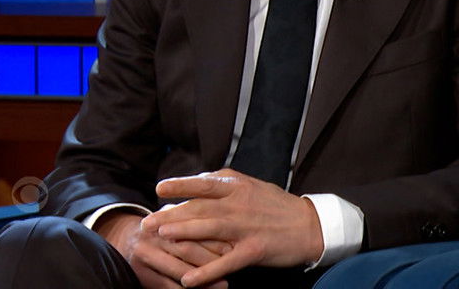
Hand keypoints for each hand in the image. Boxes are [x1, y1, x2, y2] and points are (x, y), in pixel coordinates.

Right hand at [96, 209, 229, 288]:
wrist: (125, 238)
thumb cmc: (163, 228)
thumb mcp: (175, 216)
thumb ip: (196, 218)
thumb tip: (228, 231)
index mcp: (167, 219)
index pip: (195, 227)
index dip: (217, 238)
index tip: (235, 246)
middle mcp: (156, 236)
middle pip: (188, 248)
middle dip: (213, 260)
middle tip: (232, 267)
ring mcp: (146, 256)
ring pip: (179, 269)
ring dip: (203, 280)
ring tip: (223, 285)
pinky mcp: (141, 274)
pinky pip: (165, 285)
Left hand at [141, 168, 323, 286]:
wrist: (310, 226)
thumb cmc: (279, 206)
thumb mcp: (255, 186)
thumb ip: (228, 183)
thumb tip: (201, 179)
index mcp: (241, 187)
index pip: (205, 183)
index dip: (181, 185)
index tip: (160, 188)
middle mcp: (241, 205)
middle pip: (200, 207)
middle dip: (171, 214)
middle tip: (148, 222)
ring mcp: (247, 228)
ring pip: (209, 229)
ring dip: (183, 234)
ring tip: (161, 239)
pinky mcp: (254, 250)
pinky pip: (225, 262)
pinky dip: (206, 272)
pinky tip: (188, 281)